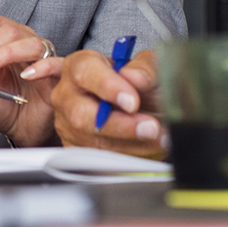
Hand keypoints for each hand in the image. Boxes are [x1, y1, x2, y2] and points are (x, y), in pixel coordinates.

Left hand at [0, 13, 63, 145]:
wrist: (28, 131)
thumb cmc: (8, 107)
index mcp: (5, 41)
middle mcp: (25, 44)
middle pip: (7, 30)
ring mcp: (43, 59)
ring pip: (29, 42)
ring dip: (5, 52)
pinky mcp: (58, 77)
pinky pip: (57, 63)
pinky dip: (42, 66)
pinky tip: (27, 75)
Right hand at [51, 48, 165, 156]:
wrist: (132, 105)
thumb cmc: (133, 83)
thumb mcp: (145, 67)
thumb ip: (144, 68)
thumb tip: (136, 77)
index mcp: (79, 66)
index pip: (85, 73)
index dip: (108, 87)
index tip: (132, 101)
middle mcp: (67, 95)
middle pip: (80, 114)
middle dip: (119, 125)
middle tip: (150, 127)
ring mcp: (67, 124)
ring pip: (92, 142)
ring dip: (131, 145)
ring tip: (160, 139)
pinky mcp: (75, 148)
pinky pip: (99, 160)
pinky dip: (129, 157)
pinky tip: (149, 149)